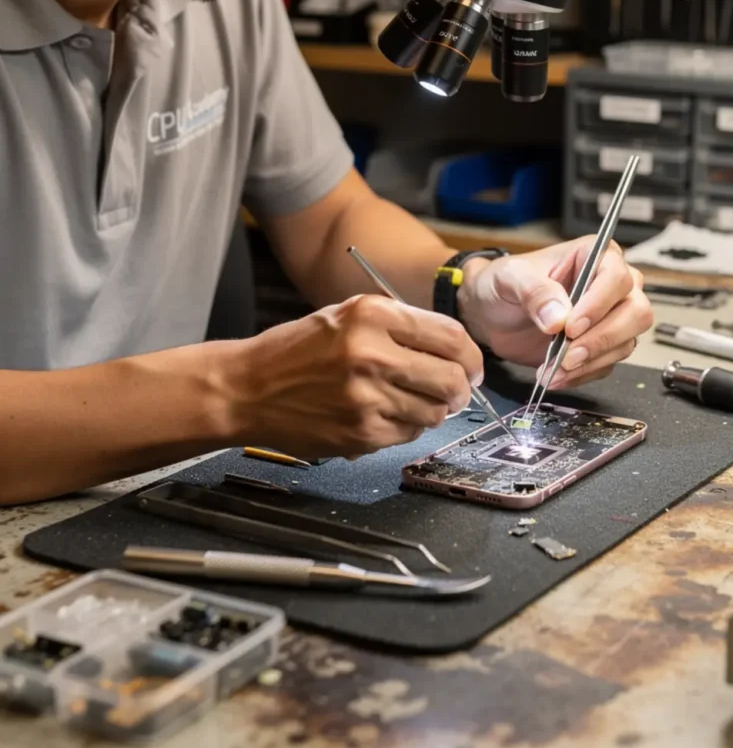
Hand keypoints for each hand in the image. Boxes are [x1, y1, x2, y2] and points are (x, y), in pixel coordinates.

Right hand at [224, 295, 483, 458]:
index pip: (452, 337)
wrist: (245, 388)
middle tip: (456, 390)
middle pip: (452, 378)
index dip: (472, 356)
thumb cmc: (297, 350)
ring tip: (411, 401)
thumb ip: (402, 325)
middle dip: (462, 388)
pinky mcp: (360, 432)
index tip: (473, 366)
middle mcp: (371, 352)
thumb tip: (456, 349)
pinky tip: (384, 414)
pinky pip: (409, 433)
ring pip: (435, 411)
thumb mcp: (348, 314)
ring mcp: (366, 396)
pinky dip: (406, 427)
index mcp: (372, 314)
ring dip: (433, 410)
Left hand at [458, 237, 653, 390]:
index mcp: (595, 255)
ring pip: (626, 342)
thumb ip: (534, 291)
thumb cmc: (504, 284)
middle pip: (635, 312)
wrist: (493, 313)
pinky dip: (582, 375)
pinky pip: (607, 365)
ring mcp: (611, 318)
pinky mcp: (602, 346)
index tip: (571, 326)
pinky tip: (556, 375)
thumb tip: (559, 317)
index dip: (599, 304)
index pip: (617, 277)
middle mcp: (611, 285)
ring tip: (555, 369)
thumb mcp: (510, 278)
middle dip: (603, 338)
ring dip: (591, 361)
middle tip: (568, 355)